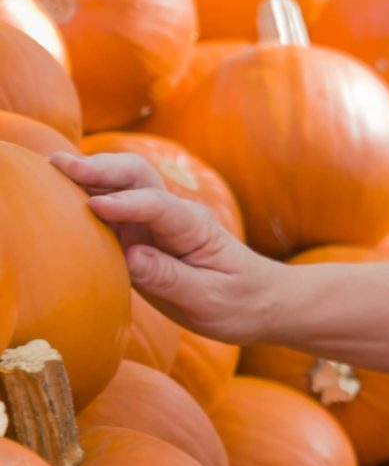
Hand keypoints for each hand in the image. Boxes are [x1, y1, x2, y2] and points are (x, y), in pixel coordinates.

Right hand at [57, 150, 287, 343]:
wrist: (262, 300)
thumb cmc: (240, 301)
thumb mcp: (210, 299)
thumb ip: (171, 279)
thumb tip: (131, 257)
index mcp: (194, 228)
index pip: (158, 207)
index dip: (126, 204)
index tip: (94, 206)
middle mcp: (174, 216)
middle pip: (138, 176)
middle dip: (102, 168)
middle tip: (62, 164)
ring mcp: (156, 223)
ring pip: (121, 186)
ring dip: (89, 175)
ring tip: (50, 168)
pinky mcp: (142, 236)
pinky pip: (112, 212)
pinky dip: (87, 197)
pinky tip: (60, 195)